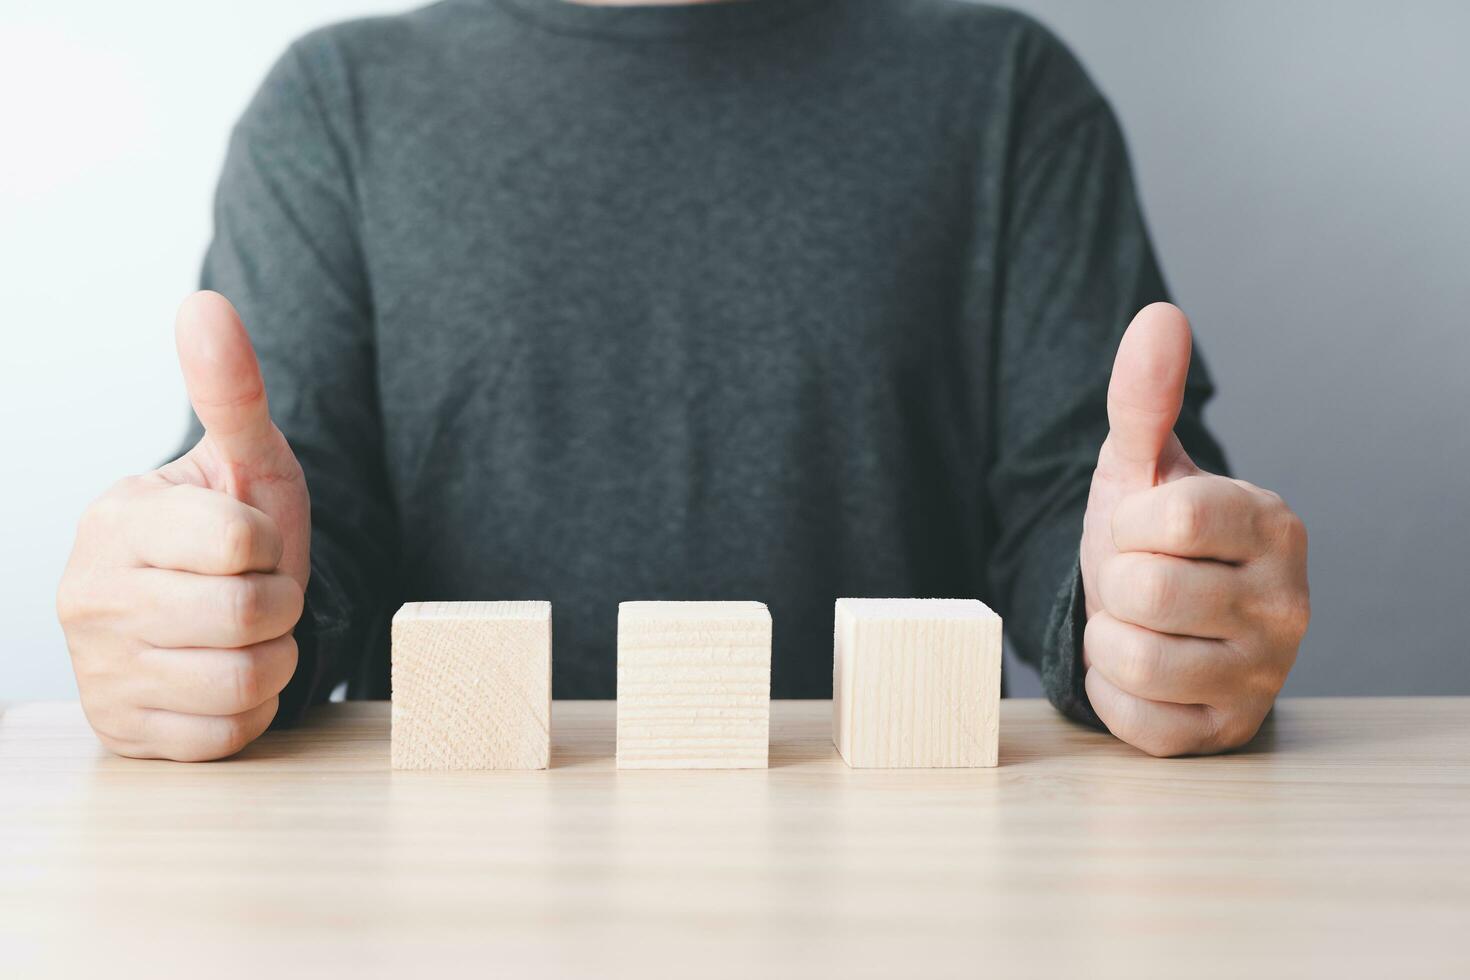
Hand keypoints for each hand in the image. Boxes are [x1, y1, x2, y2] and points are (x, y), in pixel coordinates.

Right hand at [56, 292, 310, 760]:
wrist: (205, 608)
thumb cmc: (230, 531)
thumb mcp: (245, 460)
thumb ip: (231, 389)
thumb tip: (205, 305)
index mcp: (117, 521)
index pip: (244, 543)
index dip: (273, 546)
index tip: (251, 544)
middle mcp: (90, 597)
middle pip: (250, 617)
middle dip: (280, 602)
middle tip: (256, 590)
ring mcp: (100, 670)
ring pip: (247, 681)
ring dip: (272, 656)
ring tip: (244, 632)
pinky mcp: (123, 731)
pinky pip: (228, 734)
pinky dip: (250, 710)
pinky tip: (224, 674)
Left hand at [1079, 303, 1308, 756]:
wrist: (1156, 616)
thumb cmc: (1153, 536)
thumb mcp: (1141, 466)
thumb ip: (1144, 396)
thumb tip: (1159, 315)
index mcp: (1272, 526)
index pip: (1175, 520)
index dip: (1129, 524)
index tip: (1140, 528)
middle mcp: (1289, 604)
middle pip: (1147, 593)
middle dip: (1115, 584)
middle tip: (1137, 582)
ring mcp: (1265, 675)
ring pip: (1136, 661)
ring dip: (1109, 638)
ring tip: (1137, 623)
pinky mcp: (1228, 731)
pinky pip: (1136, 721)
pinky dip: (1113, 693)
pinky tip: (1138, 669)